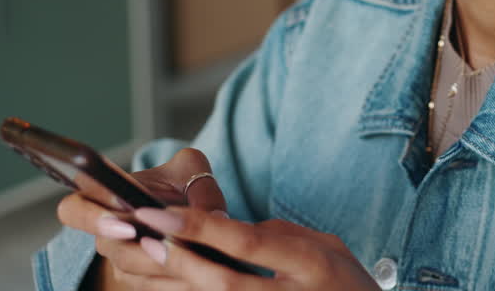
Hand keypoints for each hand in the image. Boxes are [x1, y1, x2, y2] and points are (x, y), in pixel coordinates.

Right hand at [56, 148, 227, 289]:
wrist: (186, 208)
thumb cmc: (180, 183)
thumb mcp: (191, 171)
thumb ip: (200, 185)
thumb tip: (214, 216)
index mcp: (103, 196)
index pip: (74, 209)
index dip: (92, 217)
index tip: (126, 221)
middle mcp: (105, 232)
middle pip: (107, 247)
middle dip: (136, 249)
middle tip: (162, 245)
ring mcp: (119, 258)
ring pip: (130, 271)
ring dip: (161, 267)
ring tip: (192, 259)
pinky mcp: (138, 279)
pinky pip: (150, 285)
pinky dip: (174, 280)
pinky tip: (198, 273)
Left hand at [133, 206, 380, 290]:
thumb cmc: (350, 286)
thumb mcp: (331, 249)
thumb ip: (283, 235)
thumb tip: (233, 227)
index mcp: (311, 264)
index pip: (247, 243)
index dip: (200, 227)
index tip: (160, 212)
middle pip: (223, 281)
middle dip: (180, 257)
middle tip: (144, 235)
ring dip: (178, 284)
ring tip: (149, 257)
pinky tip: (175, 283)